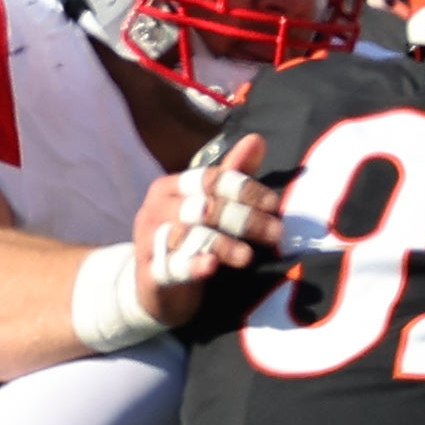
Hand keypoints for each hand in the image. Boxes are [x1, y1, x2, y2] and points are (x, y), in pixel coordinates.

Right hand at [139, 131, 281, 316]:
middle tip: (276, 233)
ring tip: (249, 256)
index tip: (273, 204)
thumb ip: (232, 174)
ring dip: (223, 244)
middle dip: (244, 219)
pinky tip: (211, 266)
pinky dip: (192, 266)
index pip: (209, 179)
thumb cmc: (189, 238)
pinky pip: (170, 267)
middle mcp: (154, 210)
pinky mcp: (149, 273)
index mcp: (169, 188)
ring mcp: (148, 241)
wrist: (155, 286)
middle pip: (203, 207)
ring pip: (188, 236)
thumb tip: (257, 138)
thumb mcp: (209, 204)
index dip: (244, 189)